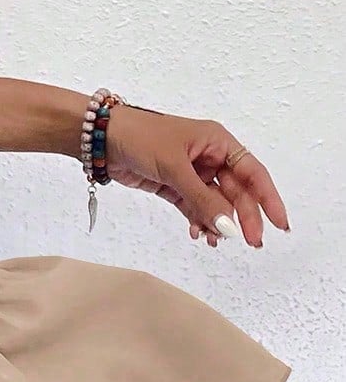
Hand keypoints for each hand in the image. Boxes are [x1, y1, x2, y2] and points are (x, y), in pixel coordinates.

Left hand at [102, 104, 289, 247]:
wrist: (101, 139)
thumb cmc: (141, 138)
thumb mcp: (175, 167)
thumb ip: (202, 199)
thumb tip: (229, 227)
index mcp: (217, 142)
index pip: (253, 172)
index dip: (268, 198)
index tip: (280, 223)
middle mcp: (209, 157)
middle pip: (236, 192)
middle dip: (242, 217)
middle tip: (249, 243)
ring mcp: (192, 173)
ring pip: (215, 203)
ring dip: (218, 222)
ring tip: (215, 241)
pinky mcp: (174, 186)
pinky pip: (195, 207)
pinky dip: (199, 221)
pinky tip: (198, 234)